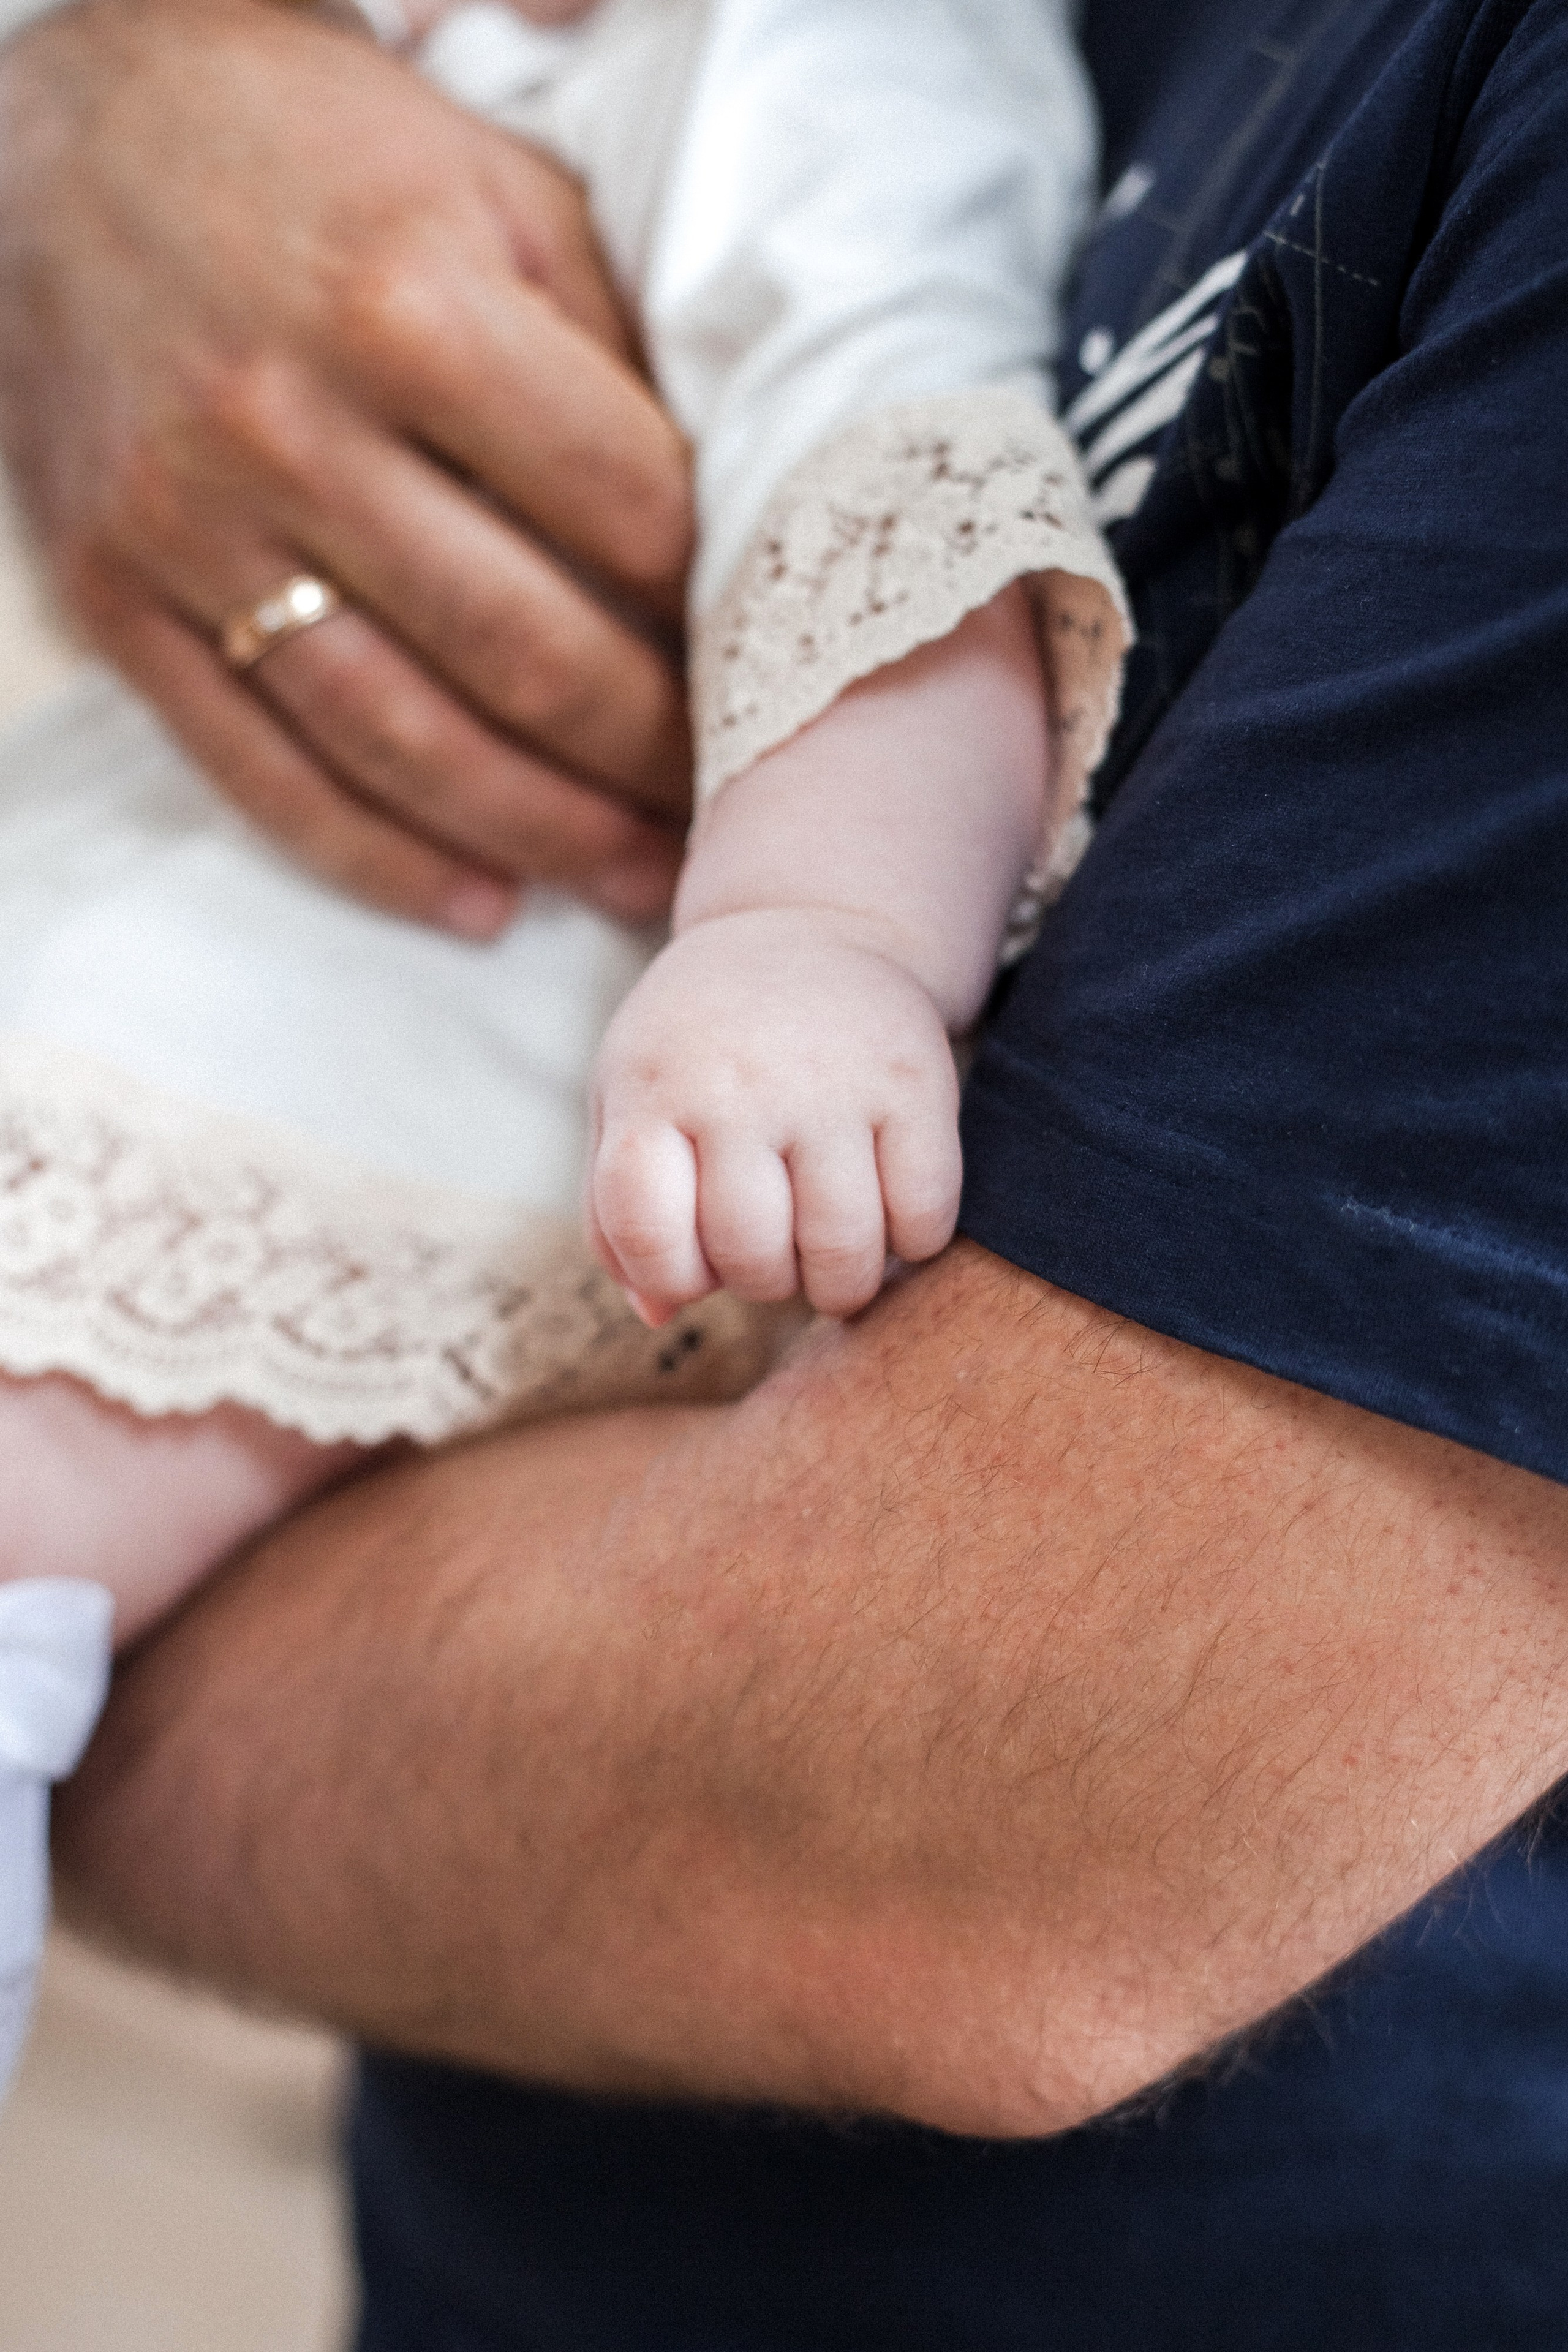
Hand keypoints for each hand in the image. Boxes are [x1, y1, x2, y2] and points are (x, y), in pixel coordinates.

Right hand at [0, 0, 693, 935]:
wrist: (67, 135)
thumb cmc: (327, 168)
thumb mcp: (501, 194)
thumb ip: (613, 359)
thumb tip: (721, 544)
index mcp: (405, 302)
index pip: (619, 510)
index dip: (712, 608)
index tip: (764, 663)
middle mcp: (284, 422)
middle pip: (518, 650)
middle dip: (645, 756)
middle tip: (723, 814)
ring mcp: (184, 526)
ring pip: (397, 739)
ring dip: (539, 835)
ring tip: (635, 882)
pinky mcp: (116, 604)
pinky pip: (260, 772)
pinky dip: (380, 860)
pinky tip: (480, 904)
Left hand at [589, 910, 961, 1320]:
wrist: (809, 933)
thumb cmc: (704, 1046)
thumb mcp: (632, 1101)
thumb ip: (620, 1212)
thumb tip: (658, 1314)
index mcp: (651, 1089)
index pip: (646, 1231)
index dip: (673, 1277)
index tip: (697, 1266)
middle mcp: (739, 1084)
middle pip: (750, 1254)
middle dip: (763, 1284)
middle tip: (777, 1257)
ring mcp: (832, 1083)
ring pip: (841, 1251)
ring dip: (839, 1285)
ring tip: (833, 1259)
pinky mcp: (916, 1084)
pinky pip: (924, 1214)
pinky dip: (911, 1245)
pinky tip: (890, 1218)